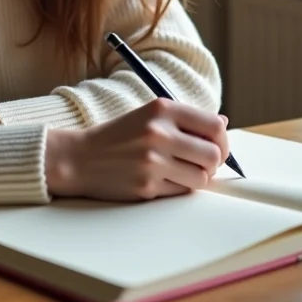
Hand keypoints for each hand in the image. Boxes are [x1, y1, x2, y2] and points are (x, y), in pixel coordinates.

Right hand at [44, 98, 228, 201]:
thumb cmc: (117, 137)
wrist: (78, 158)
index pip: (214, 125)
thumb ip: (184, 119)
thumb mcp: (147, 116)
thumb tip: (222, 123)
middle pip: (214, 154)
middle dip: (214, 163)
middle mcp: (158, 132)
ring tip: (181, 172)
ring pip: (202, 178)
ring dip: (197, 179)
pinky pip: (181, 192)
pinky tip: (162, 180)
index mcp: (162, 109)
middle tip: (202, 164)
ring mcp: (152, 161)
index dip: (223, 140)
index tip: (217, 146)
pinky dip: (178, 188)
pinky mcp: (147, 186)